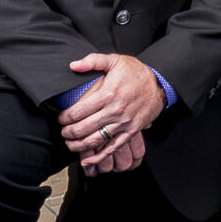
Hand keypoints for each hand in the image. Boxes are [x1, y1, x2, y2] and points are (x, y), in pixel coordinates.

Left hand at [59, 53, 168, 167]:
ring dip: (77, 146)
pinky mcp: (131, 131)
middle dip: (67, 132)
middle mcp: (115, 110)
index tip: (60, 117)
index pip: (77, 112)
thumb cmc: (135, 72)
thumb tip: (73, 65)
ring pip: (94, 140)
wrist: (160, 83)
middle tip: (63, 131)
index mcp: (108, 94)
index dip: (64, 117)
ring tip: (70, 143)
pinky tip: (87, 160)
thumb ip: (93, 61)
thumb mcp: (115, 60)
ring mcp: (123, 123)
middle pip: (82, 128)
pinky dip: (98, 157)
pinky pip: (112, 148)